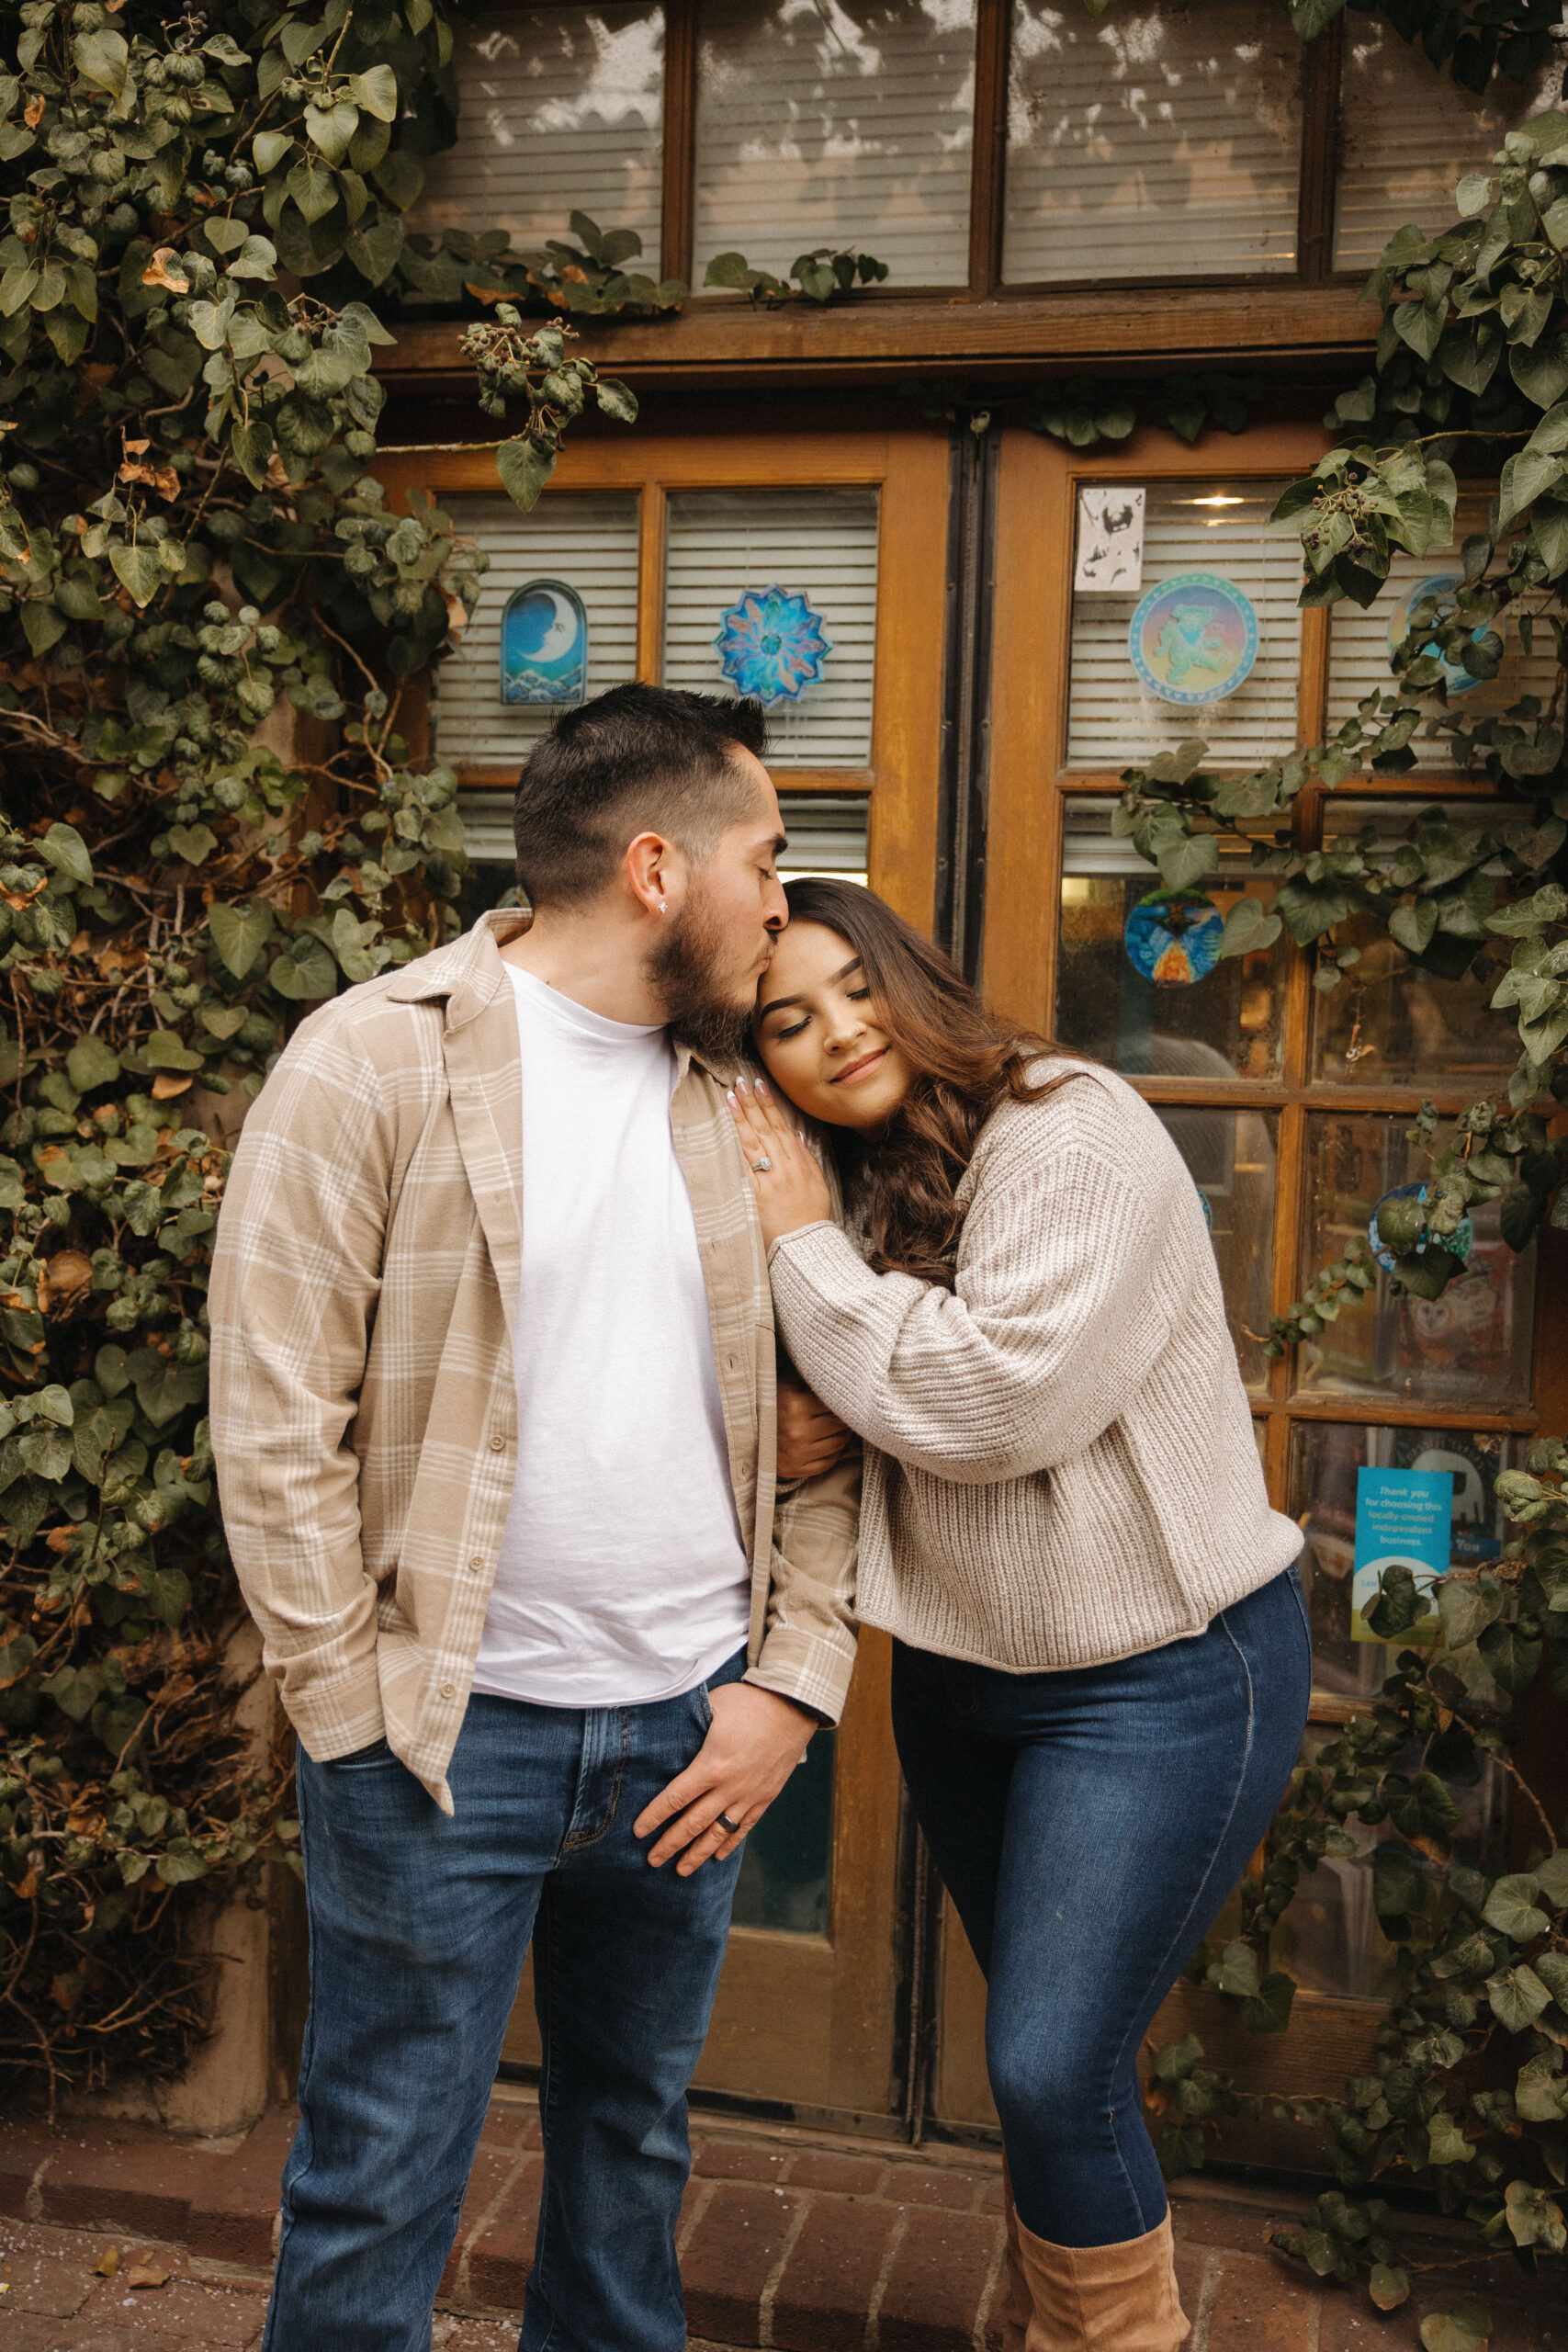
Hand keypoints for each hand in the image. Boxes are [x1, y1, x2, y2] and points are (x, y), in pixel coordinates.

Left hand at [634, 1681, 814, 1874]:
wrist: (794, 1706)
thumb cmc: (748, 1702)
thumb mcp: (712, 1708)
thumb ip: (690, 1727)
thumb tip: (665, 1733)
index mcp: (712, 1765)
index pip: (675, 1798)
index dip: (655, 1817)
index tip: (638, 1831)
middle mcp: (730, 1787)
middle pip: (693, 1823)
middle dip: (670, 1844)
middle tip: (652, 1860)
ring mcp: (750, 1795)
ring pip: (718, 1833)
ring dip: (698, 1854)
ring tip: (681, 1870)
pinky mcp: (766, 1796)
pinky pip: (744, 1827)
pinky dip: (729, 1843)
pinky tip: (717, 1856)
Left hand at [727, 1075, 831, 1251]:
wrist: (805, 1247)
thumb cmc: (811, 1218)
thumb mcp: (818, 1184)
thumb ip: (807, 1158)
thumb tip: (797, 1135)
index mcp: (799, 1163)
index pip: (781, 1126)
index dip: (769, 1105)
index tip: (758, 1085)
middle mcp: (784, 1168)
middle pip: (765, 1129)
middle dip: (751, 1103)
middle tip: (739, 1082)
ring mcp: (770, 1181)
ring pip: (754, 1143)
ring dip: (741, 1118)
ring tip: (730, 1098)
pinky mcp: (756, 1196)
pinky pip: (744, 1167)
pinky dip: (736, 1148)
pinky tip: (727, 1132)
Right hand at [777, 1378, 848, 1481]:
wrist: (743, 1432)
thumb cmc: (768, 1403)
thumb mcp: (785, 1383)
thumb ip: (808, 1377)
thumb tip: (834, 1375)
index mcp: (796, 1407)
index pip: (834, 1404)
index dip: (838, 1400)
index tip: (839, 1398)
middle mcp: (798, 1432)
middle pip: (839, 1425)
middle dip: (842, 1418)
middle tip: (840, 1412)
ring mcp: (797, 1454)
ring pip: (839, 1444)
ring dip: (841, 1434)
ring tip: (835, 1426)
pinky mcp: (796, 1469)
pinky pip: (828, 1463)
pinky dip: (833, 1453)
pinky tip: (826, 1443)